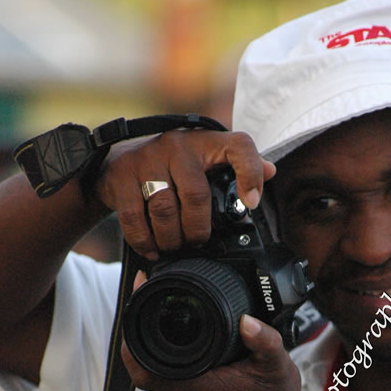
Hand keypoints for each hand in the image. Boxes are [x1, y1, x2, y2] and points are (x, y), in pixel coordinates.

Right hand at [94, 129, 275, 258]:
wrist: (118, 159)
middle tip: (196, 242)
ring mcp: (147, 158)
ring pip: (165, 210)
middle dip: (198, 230)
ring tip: (174, 246)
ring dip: (172, 238)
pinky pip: (135, 218)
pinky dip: (145, 241)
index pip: (239, 147)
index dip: (250, 173)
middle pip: (196, 196)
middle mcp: (177, 145)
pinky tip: (152, 248)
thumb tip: (272, 171)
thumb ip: (236, 168)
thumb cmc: (171, 166)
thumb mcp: (205, 162)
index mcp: (206, 142)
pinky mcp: (121, 174)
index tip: (252, 203)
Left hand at [120, 313, 310, 390]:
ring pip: (146, 374)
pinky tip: (165, 338)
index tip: (140, 298)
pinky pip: (158, 380)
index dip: (133, 334)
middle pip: (138, 366)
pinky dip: (155, 359)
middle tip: (145, 296)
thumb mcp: (278, 367)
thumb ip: (265, 342)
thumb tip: (248, 321)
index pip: (143, 366)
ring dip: (144, 345)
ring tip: (152, 312)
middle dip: (136, 330)